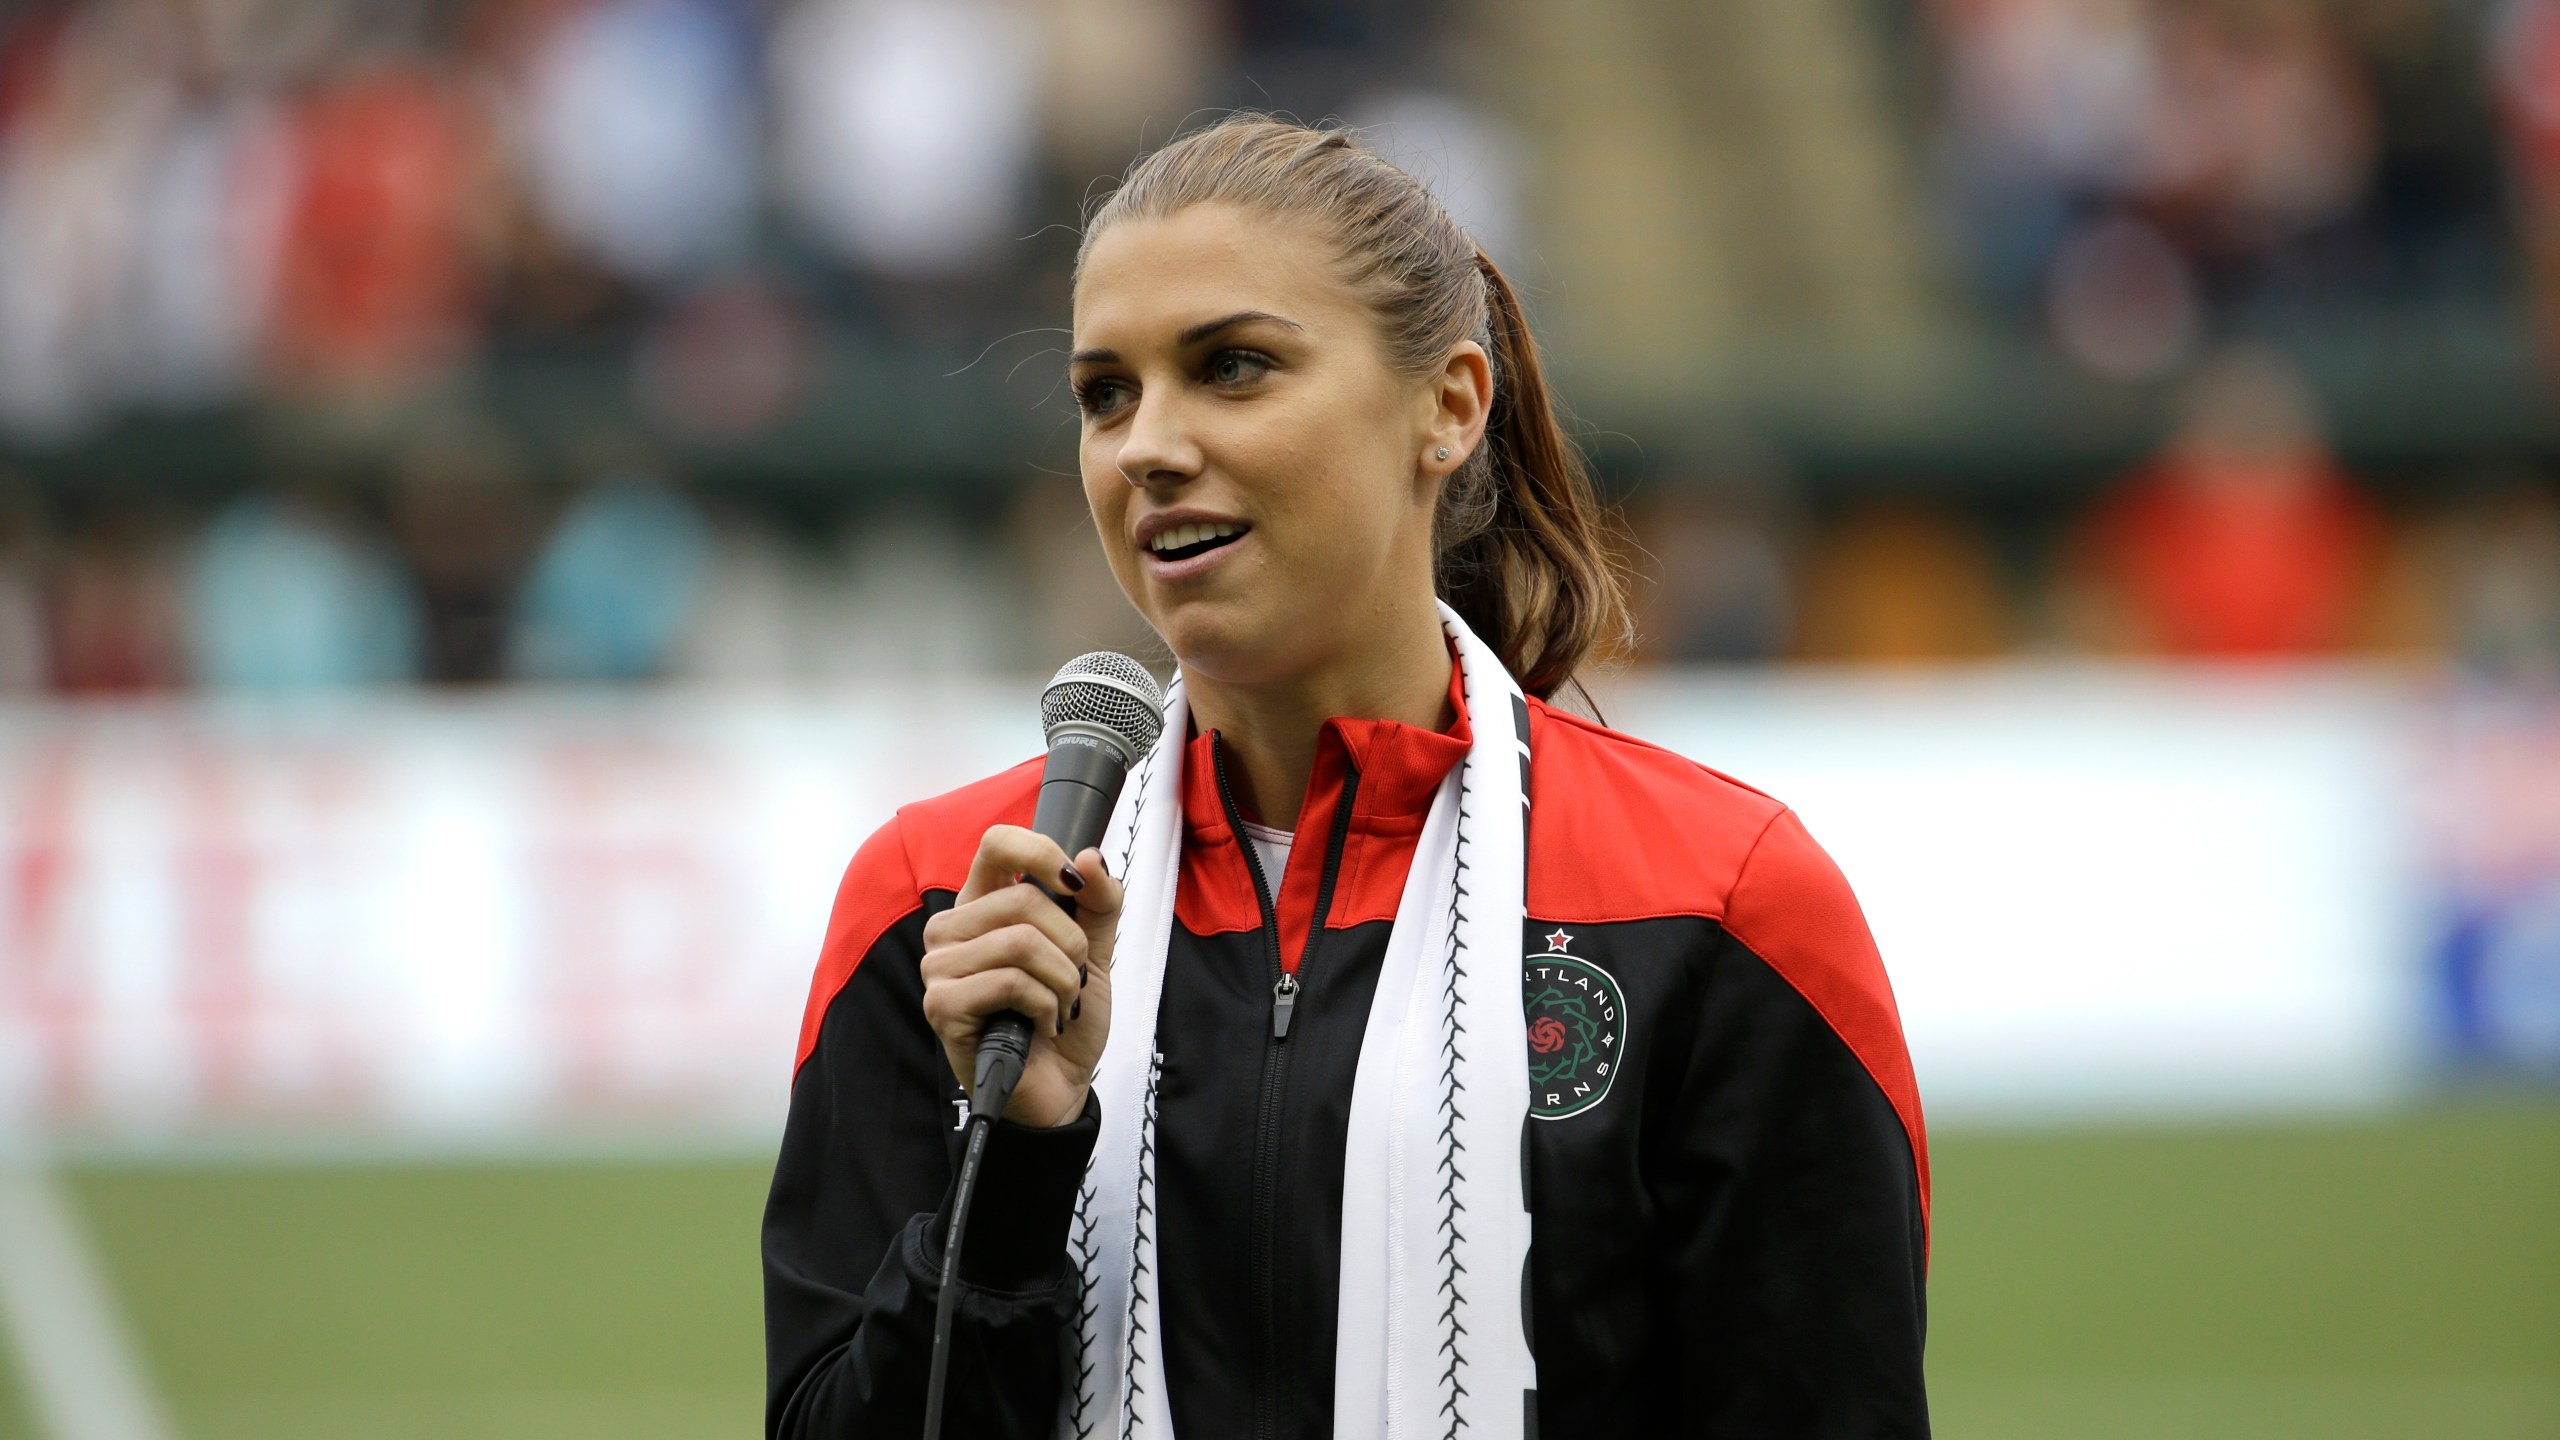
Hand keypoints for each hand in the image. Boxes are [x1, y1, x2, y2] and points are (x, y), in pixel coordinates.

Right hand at [919, 825, 1123, 1127]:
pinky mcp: (942, 1005)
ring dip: (1062, 981)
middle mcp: (952, 930)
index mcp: (982, 904)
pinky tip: (1040, 1025)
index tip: (1074, 885)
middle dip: (1072, 945)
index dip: (1041, 853)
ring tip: (1059, 1005)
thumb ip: (1099, 902)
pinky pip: (1011, 983)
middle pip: (1023, 901)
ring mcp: (940, 968)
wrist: (1060, 1085)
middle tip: (1073, 979)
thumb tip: (1089, 857)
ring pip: (1021, 943)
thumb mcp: (1093, 951)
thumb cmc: (1063, 1015)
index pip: (997, 843)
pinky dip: (1045, 1006)